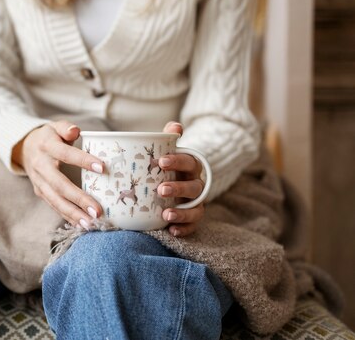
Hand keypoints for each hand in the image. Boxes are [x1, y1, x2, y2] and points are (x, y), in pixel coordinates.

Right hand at [13, 121, 104, 228]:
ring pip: (55, 200)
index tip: (102, 168)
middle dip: (78, 198)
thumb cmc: (49, 137)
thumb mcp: (55, 126)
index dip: (82, 160)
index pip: (65, 153)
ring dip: (73, 213)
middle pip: (59, 184)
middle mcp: (40, 166)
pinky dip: (68, 217)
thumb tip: (75, 131)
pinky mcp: (40, 192)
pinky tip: (82, 225)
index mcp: (46, 146)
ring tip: (91, 223)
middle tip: (97, 210)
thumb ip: (65, 127)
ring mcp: (39, 181)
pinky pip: (54, 206)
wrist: (25, 148)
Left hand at [157, 121, 204, 236]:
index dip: (177, 161)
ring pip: (196, 208)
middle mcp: (196, 185)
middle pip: (193, 187)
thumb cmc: (168, 166)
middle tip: (161, 189)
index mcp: (190, 167)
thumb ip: (168, 138)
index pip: (189, 161)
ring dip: (182, 212)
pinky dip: (184, 229)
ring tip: (166, 214)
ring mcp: (195, 203)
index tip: (161, 161)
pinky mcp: (192, 218)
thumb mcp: (167, 151)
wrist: (176, 181)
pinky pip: (193, 226)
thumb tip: (175, 126)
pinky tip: (171, 230)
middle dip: (178, 188)